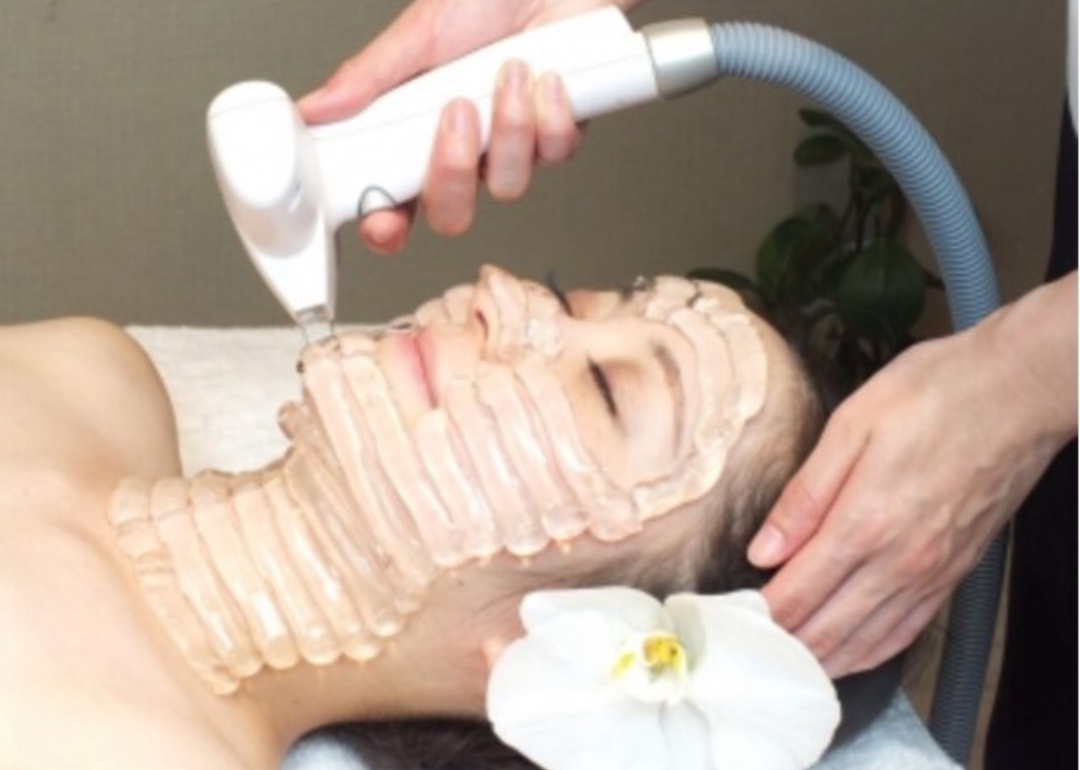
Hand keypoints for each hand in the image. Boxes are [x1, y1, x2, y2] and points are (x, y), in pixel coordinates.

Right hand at [298, 0, 640, 254]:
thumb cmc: (487, 3)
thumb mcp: (419, 34)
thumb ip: (369, 79)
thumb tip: (314, 111)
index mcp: (419, 137)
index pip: (395, 204)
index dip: (387, 228)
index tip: (384, 224)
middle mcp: (466, 153)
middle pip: (451, 215)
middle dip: (452, 172)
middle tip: (455, 114)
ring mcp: (512, 150)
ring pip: (507, 186)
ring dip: (510, 127)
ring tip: (509, 71)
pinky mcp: (558, 138)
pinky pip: (555, 153)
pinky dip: (551, 112)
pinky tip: (547, 75)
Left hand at [748, 274, 1076, 677]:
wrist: (1021, 390)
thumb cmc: (936, 393)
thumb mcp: (852, 424)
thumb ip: (805, 495)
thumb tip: (764, 549)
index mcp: (865, 522)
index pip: (796, 593)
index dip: (759, 614)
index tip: (730, 620)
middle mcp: (900, 561)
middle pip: (827, 628)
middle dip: (782, 643)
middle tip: (748, 646)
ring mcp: (932, 572)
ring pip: (866, 641)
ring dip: (823, 657)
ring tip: (785, 662)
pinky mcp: (955, 572)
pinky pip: (907, 632)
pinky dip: (870, 651)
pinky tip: (850, 654)